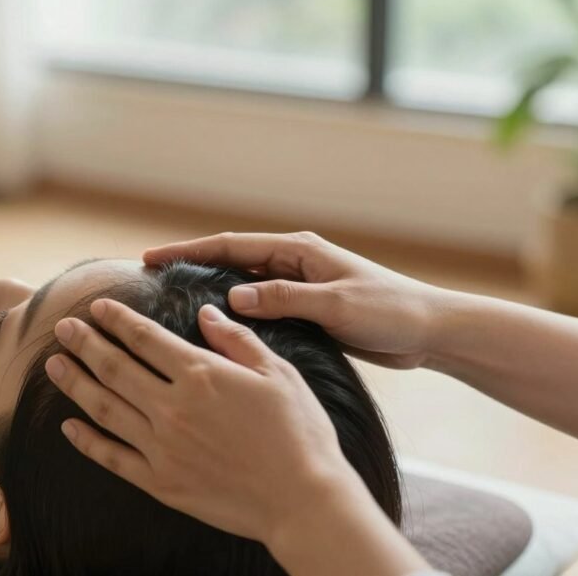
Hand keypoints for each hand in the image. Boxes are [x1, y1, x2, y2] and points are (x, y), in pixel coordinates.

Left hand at [45, 299, 427, 574]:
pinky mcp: (160, 482)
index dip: (116, 319)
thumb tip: (206, 313)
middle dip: (84, 343)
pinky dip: (85, 441)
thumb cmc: (299, 433)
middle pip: (114, 367)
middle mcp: (172, 407)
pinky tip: (68, 426)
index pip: (145, 338)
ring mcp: (161, 447)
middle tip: (62, 326)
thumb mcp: (277, 373)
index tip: (95, 306)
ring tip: (54, 365)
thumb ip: (237, 340)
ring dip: (74, 383)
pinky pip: (111, 457)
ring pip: (103, 408)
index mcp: (200, 375)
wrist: (302, 501)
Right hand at [144, 232, 450, 368]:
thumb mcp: (335, 304)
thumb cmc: (389, 311)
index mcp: (299, 250)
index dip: (189, 250)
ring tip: (171, 304)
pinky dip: (236, 315)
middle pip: (231, 261)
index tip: (151, 257)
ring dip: (210, 291)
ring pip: (243, 286)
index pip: (232, 246)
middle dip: (191, 266)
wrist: (428, 331)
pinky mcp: (307, 311)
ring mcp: (299, 286)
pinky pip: (261, 309)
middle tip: (149, 279)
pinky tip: (216, 331)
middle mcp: (294, 263)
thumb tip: (232, 298)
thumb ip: (285, 299)